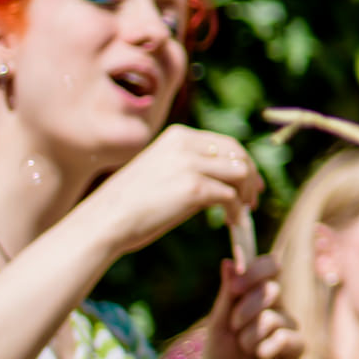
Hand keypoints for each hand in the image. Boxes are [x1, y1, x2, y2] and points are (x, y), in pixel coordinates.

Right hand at [76, 126, 263, 258]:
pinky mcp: (194, 189)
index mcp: (177, 136)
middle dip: (251, 175)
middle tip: (253, 198)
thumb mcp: (160, 170)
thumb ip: (187, 166)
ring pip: (240, 172)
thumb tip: (221, 178)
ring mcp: (190, 165)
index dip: (242, 162)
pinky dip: (237, 210)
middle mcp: (185, 145)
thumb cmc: (129, 203)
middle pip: (238, 154)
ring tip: (242, 211)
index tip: (249, 181)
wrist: (105, 221)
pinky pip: (231, 196)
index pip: (224, 143)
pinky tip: (232, 221)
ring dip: (246, 193)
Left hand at [198, 258, 300, 358]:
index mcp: (257, 294)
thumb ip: (226, 296)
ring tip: (245, 350)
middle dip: (245, 310)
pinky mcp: (298, 346)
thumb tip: (229, 261)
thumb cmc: (221, 355)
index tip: (237, 284)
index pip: (269, 265)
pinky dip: (265, 350)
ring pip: (271, 318)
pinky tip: (262, 358)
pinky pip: (285, 338)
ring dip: (249, 338)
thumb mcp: (217, 325)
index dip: (256, 270)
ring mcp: (289, 325)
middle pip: (271, 289)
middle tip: (234, 327)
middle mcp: (277, 306)